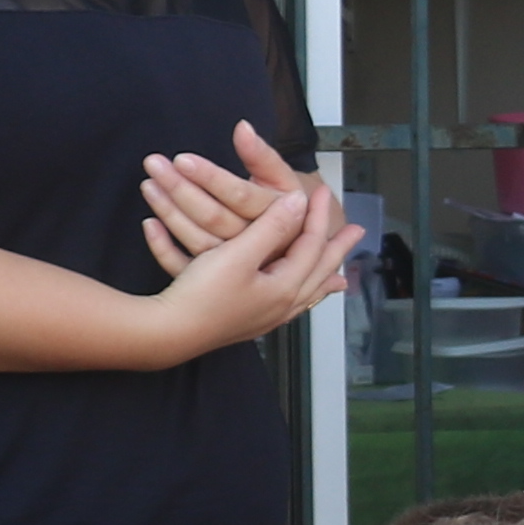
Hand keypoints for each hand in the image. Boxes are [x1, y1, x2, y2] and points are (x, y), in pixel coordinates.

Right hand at [131, 127, 362, 357]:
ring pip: (305, 292)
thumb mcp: (239, 255)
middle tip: (355, 232)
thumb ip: (271, 228)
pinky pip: (285, 303)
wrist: (168, 333)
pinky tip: (294, 294)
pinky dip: (299, 293)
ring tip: (338, 271)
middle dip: (336, 250)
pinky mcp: (247, 321)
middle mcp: (281, 306)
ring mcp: (265, 317)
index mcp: (284, 288)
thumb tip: (299, 204)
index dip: (317, 216)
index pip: (311, 245)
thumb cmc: (203, 294)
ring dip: (322, 273)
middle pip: (319, 272)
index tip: (322, 190)